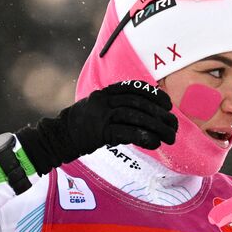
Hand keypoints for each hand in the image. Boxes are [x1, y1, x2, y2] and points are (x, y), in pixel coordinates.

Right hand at [17, 81, 177, 173]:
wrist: (58, 138)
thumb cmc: (82, 126)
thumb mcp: (98, 108)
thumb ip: (117, 106)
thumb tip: (146, 113)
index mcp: (105, 92)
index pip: (134, 88)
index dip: (154, 95)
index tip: (168, 104)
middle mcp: (104, 100)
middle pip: (139, 104)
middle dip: (160, 115)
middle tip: (174, 125)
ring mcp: (101, 116)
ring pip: (136, 117)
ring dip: (157, 128)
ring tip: (170, 138)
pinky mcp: (99, 132)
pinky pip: (126, 133)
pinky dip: (143, 137)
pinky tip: (155, 143)